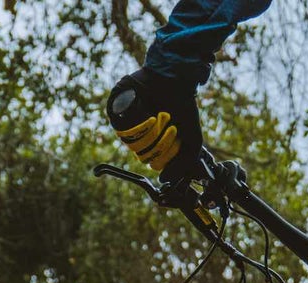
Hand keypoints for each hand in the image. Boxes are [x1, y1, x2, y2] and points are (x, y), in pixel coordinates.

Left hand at [105, 67, 202, 181]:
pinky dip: (141, 125)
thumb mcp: (192, 140)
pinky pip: (123, 129)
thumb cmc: (183, 105)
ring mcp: (125, 121)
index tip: (176, 142)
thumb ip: (183, 163)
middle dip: (160, 143)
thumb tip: (164, 179)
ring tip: (162, 117)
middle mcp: (137, 132)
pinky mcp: (116, 108)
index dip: (164, 156)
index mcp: (151, 139)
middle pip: (141, 154)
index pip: (151, 160)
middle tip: (171, 127)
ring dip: (152, 134)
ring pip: (132, 144)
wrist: (177, 79)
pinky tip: (152, 115)